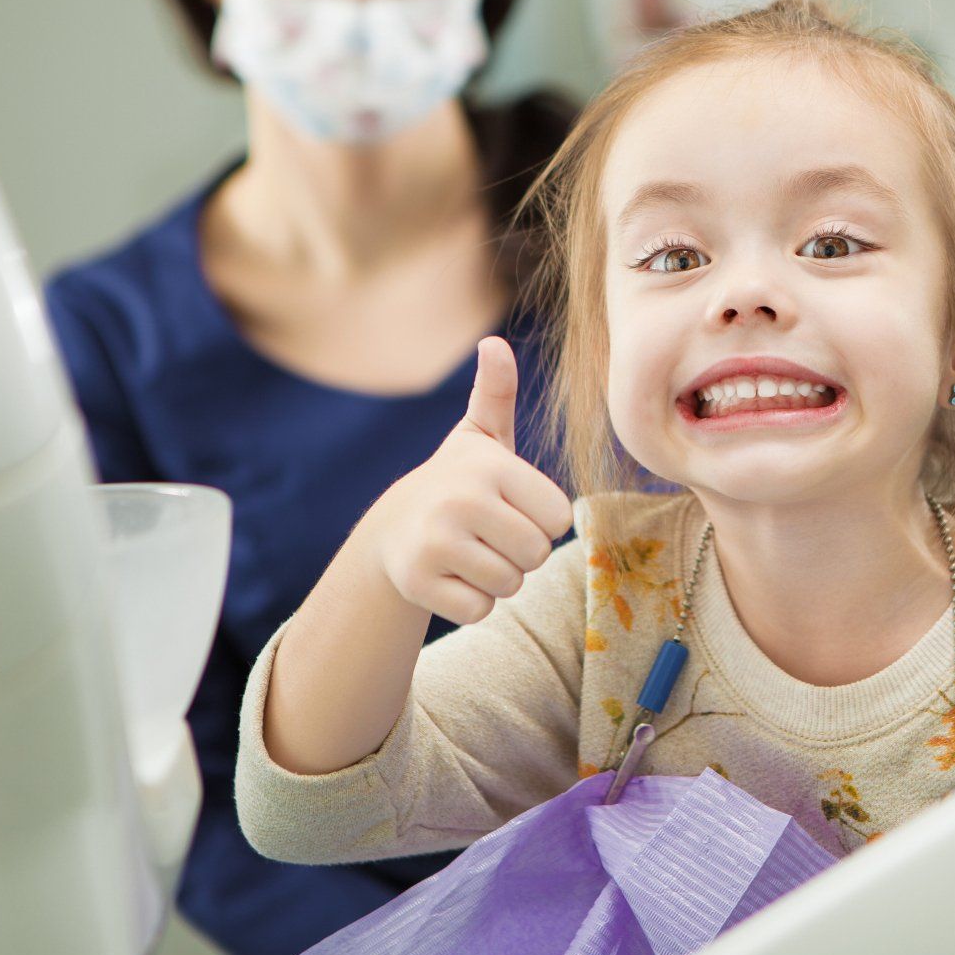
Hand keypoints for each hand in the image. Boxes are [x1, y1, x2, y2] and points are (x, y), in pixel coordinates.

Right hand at [351, 336, 572, 624]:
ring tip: (469, 553)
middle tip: (489, 535)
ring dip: (497, 579)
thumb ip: (496, 392)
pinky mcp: (417, 582)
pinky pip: (480, 610)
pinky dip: (472, 603)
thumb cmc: (459, 482)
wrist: (394, 529)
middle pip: (536, 554)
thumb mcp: (482, 437)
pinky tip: (450, 577)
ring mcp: (435, 543)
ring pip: (510, 585)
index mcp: (491, 466)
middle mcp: (461, 500)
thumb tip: (494, 344)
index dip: (540, 520)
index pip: (559, 519)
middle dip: (521, 554)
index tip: (509, 506)